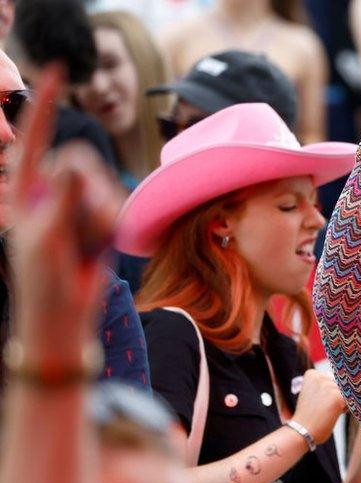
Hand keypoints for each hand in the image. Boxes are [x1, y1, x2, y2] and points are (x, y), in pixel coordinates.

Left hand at [8, 66, 121, 368]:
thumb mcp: (45, 238)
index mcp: (24, 189)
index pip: (33, 137)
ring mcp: (75, 204)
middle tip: (82, 230)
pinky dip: (112, 229)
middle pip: (82, 162)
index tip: (54, 69)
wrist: (63, 315)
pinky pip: (116, 207)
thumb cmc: (42, 280)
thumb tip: (70, 161)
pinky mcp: (97, 219)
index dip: (44, 103)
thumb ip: (60, 198)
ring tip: (88, 247)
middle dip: (89, 194)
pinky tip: (100, 249)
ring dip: (101, 218)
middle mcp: (50, 189)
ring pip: (103, 186)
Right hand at [291, 368, 346, 443]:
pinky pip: (351, 400)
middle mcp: (320, 376)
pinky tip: (333, 414)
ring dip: (342, 403)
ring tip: (327, 411)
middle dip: (338, 396)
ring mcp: (328, 386)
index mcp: (312, 374)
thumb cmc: (310, 415)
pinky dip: (346, 409)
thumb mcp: (314, 393)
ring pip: (347, 392)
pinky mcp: (336, 397)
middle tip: (322, 408)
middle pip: (341, 384)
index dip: (331, 390)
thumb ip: (326, 384)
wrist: (301, 432)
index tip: (318, 400)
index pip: (334, 378)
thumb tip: (353, 380)